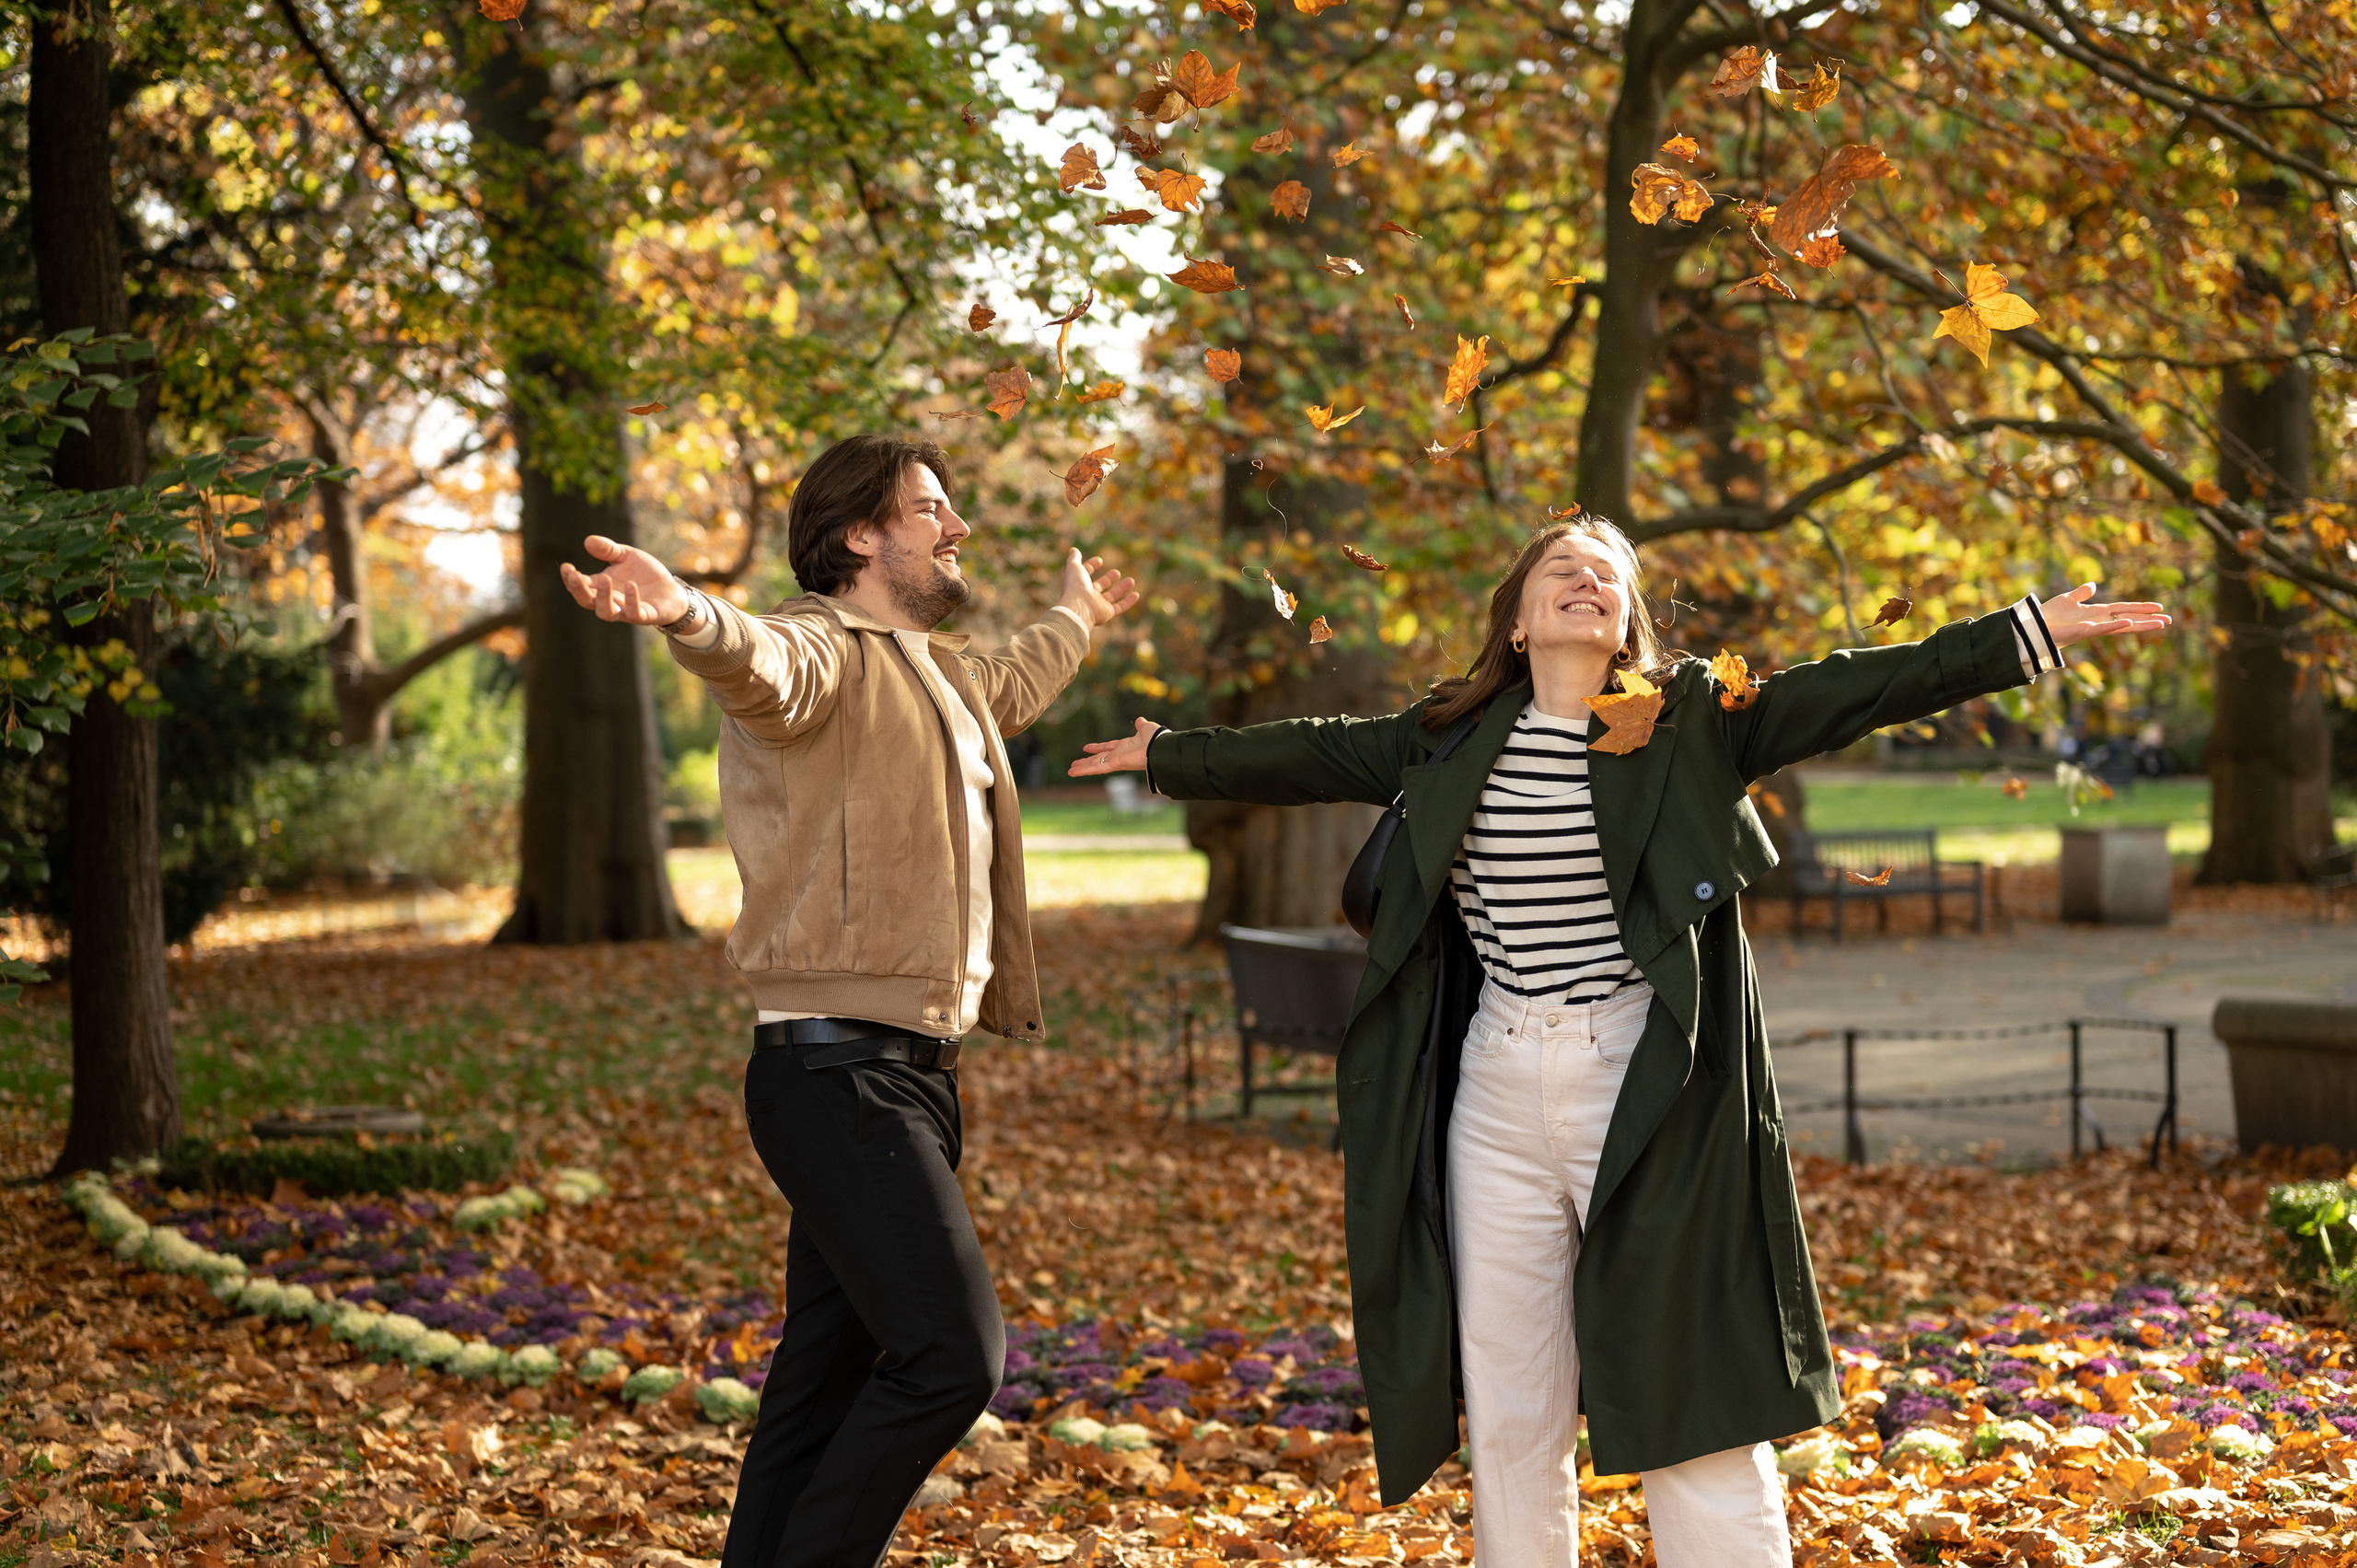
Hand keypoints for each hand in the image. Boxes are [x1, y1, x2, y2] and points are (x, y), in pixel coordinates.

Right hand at [560, 535, 691, 625]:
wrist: (672, 590)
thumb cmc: (645, 574)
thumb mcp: (626, 556)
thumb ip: (608, 550)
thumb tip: (588, 541)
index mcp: (602, 587)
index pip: (580, 586)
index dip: (570, 579)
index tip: (566, 566)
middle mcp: (611, 602)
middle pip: (587, 601)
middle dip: (579, 590)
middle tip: (575, 575)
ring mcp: (626, 611)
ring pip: (606, 612)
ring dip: (603, 597)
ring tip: (604, 579)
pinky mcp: (644, 615)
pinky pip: (634, 613)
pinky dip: (631, 600)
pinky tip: (631, 585)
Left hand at [1057, 548, 1141, 627]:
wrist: (1078, 607)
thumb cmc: (1075, 586)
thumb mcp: (1074, 567)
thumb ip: (1074, 558)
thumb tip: (1073, 550)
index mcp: (1078, 583)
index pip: (1085, 574)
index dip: (1091, 566)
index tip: (1099, 560)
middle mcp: (1088, 595)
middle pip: (1099, 586)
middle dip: (1108, 579)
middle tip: (1116, 573)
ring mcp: (1098, 605)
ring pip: (1112, 596)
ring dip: (1121, 589)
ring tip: (1131, 580)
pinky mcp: (1107, 613)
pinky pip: (1120, 607)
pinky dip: (1128, 602)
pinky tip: (1136, 595)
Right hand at [1069, 717, 1160, 776]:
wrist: (1161, 747)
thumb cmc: (1156, 739)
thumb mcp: (1146, 728)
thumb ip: (1141, 725)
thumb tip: (1140, 720)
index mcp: (1125, 746)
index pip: (1108, 747)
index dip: (1097, 747)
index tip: (1086, 748)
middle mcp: (1119, 755)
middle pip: (1099, 759)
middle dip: (1087, 761)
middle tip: (1075, 764)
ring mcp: (1116, 761)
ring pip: (1095, 765)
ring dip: (1082, 768)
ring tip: (1070, 771)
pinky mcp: (1115, 765)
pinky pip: (1097, 768)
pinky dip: (1084, 771)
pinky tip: (1073, 772)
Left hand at [2041, 583, 2171, 649]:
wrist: (2033, 625)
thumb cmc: (2049, 615)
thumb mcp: (2068, 599)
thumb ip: (2081, 593)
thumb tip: (2093, 585)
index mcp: (2097, 613)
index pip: (2124, 609)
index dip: (2140, 608)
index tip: (2159, 608)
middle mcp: (2098, 621)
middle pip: (2129, 619)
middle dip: (2148, 620)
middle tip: (2169, 621)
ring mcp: (2093, 627)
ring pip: (2122, 626)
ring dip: (2141, 625)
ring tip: (2161, 624)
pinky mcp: (2083, 632)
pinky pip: (2103, 629)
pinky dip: (2116, 626)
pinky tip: (2130, 625)